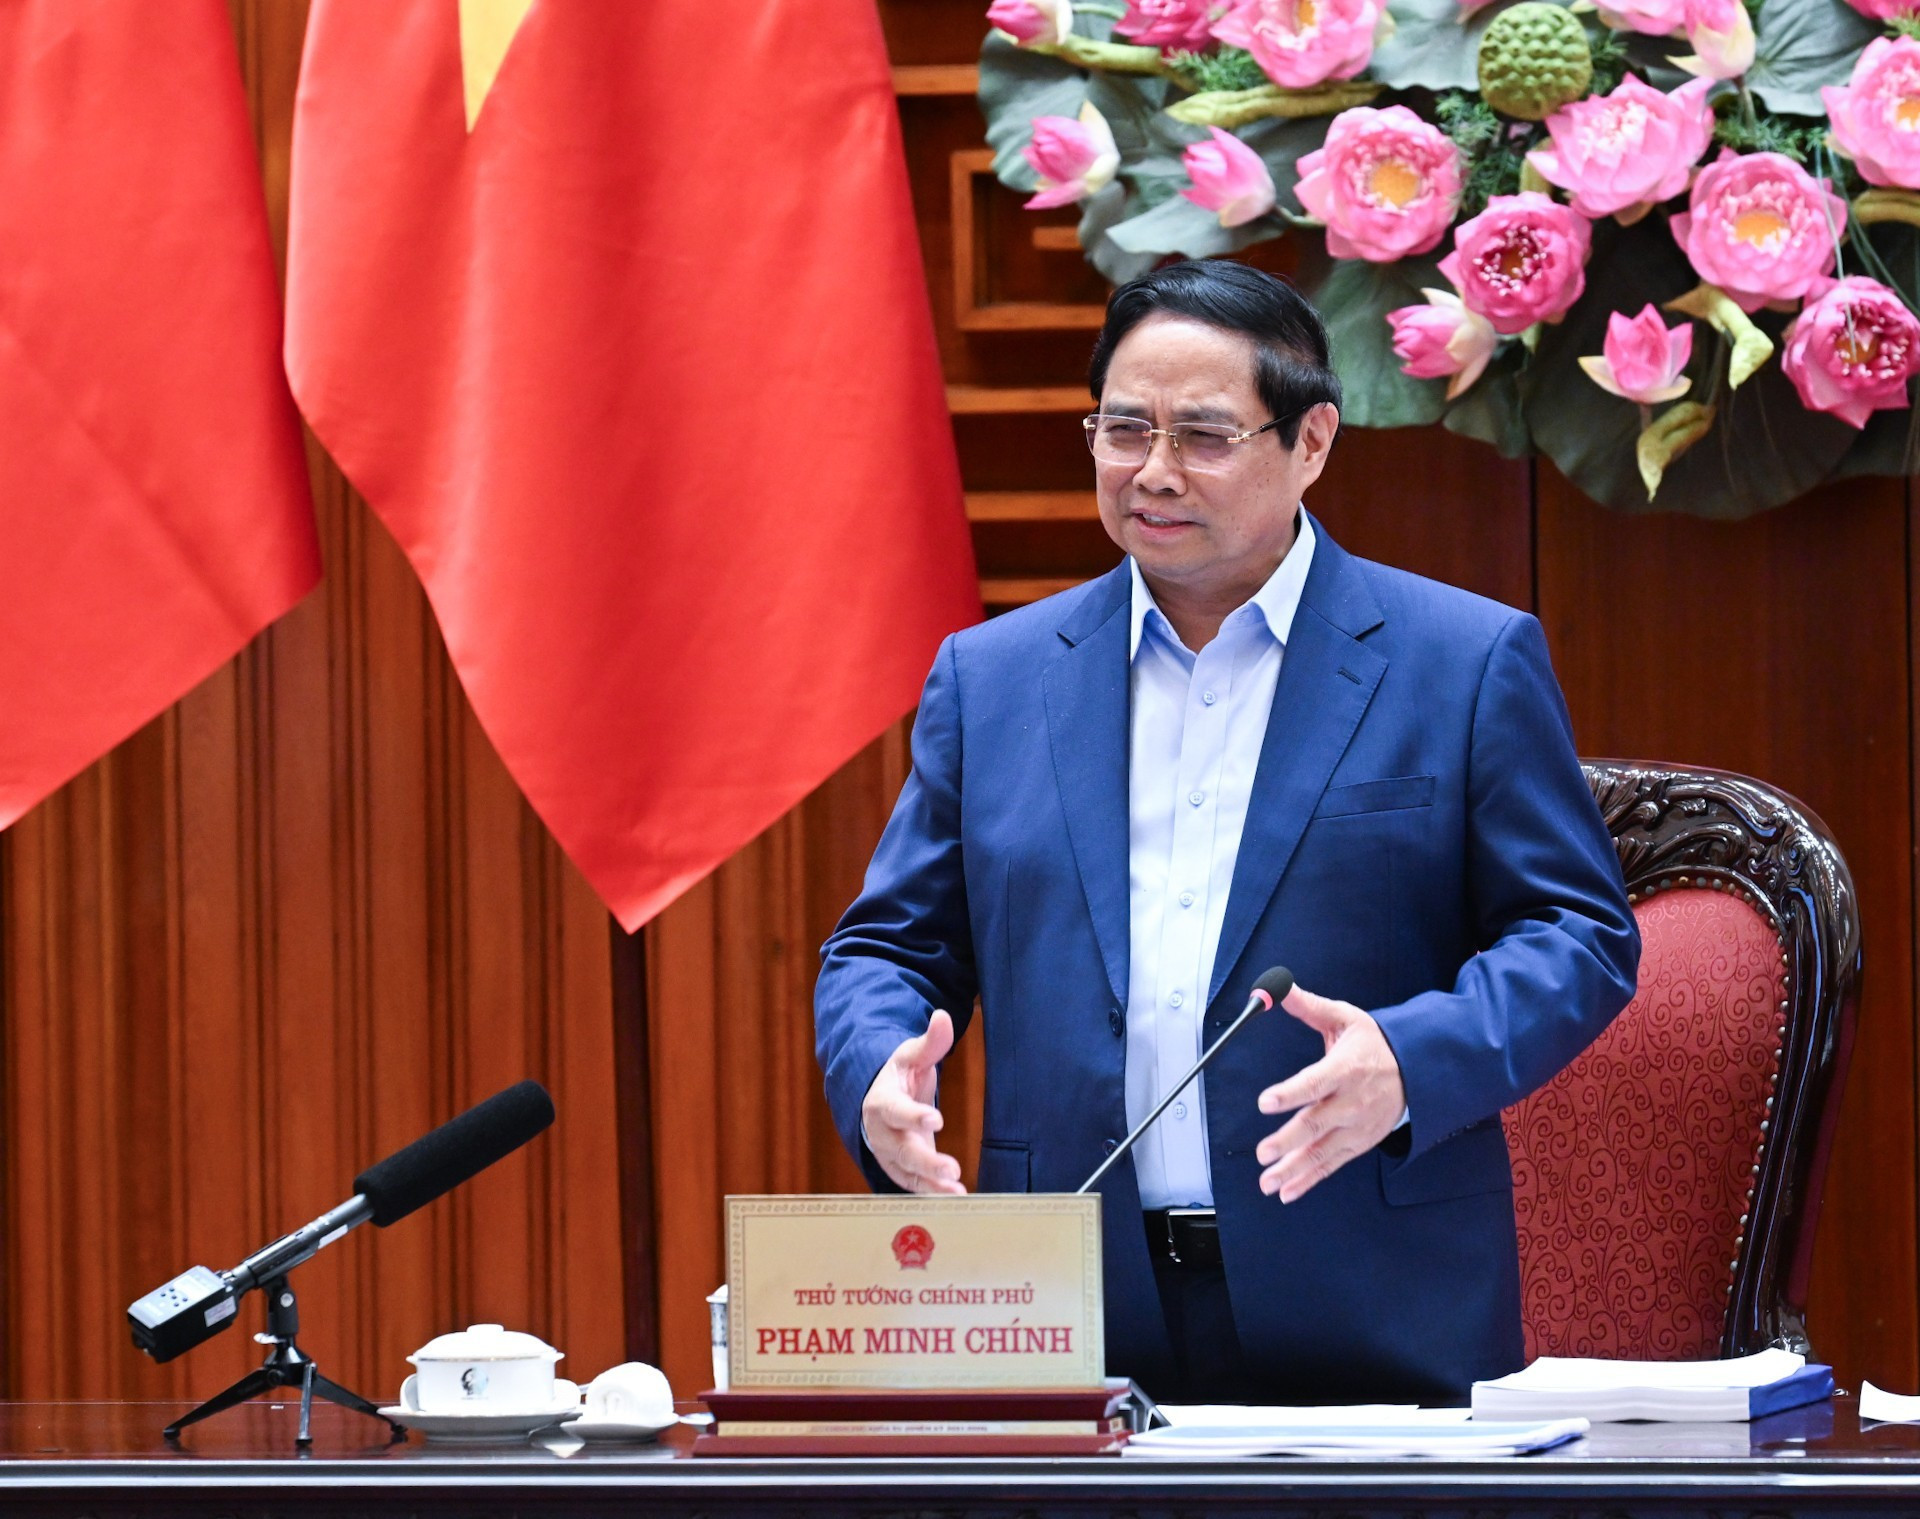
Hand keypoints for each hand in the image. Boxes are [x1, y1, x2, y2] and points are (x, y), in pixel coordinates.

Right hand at [861, 1010, 966, 1194]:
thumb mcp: (911, 1055)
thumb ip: (930, 1042)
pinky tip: (955, 1197)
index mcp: (882, 1101)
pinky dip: (931, 1192)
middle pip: (901, 1150)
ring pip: (907, 1173)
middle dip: (926, 1162)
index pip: (896, 1110)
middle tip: (952, 1169)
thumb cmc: (898, 1075)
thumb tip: (943, 1017)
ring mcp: (888, 1155)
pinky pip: (913, 1185)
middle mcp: (881, 1133)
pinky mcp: (900, 1170)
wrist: (878, 1101)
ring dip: (931, 1184)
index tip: (936, 1120)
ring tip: (957, 1192)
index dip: (913, 1115)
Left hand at [1254, 984, 1405, 1203]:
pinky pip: (1331, 1165)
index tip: (1265, 1102)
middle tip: (1263, 1153)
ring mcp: (1357, 1127)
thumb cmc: (1373, 1043)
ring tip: (1267, 1181)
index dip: (1291, 1093)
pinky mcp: (1358, 1144)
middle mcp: (1352, 1102)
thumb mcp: (1345, 1018)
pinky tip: (1287, 1191)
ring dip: (1294, 1169)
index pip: (1316, 1082)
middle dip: (1289, 1141)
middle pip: (1317, 1124)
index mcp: (1346, 1069)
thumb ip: (1309, 1007)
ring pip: (1322, 1152)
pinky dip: (1310, 1180)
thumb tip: (1276, 987)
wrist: (1416, 1071)